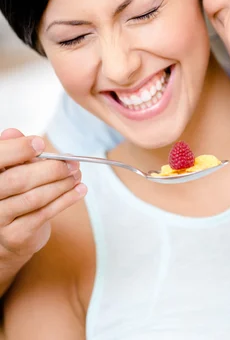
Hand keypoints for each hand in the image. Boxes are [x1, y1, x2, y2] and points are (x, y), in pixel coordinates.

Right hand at [0, 128, 86, 260]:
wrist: (12, 235)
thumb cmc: (15, 194)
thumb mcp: (14, 169)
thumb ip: (15, 152)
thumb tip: (12, 132)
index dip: (18, 149)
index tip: (40, 143)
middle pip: (19, 179)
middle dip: (51, 169)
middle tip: (72, 163)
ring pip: (34, 198)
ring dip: (62, 184)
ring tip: (77, 175)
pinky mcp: (15, 236)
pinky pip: (44, 214)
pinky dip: (66, 200)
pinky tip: (80, 191)